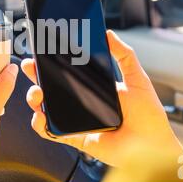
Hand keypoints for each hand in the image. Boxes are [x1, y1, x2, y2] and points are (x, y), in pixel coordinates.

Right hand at [21, 30, 182, 167]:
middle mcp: (81, 102)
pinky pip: (51, 131)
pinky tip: (40, 116)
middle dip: (36, 76)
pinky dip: (41, 125)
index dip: (52, 62)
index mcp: (93, 87)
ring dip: (35, 99)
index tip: (42, 50)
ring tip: (37, 93)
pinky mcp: (74, 137)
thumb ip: (124, 56)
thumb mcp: (137, 79)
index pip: (67, 71)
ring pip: (46, 107)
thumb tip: (109, 34)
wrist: (152, 147)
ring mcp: (75, 120)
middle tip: (31, 66)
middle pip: (51, 87)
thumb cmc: (148, 116)